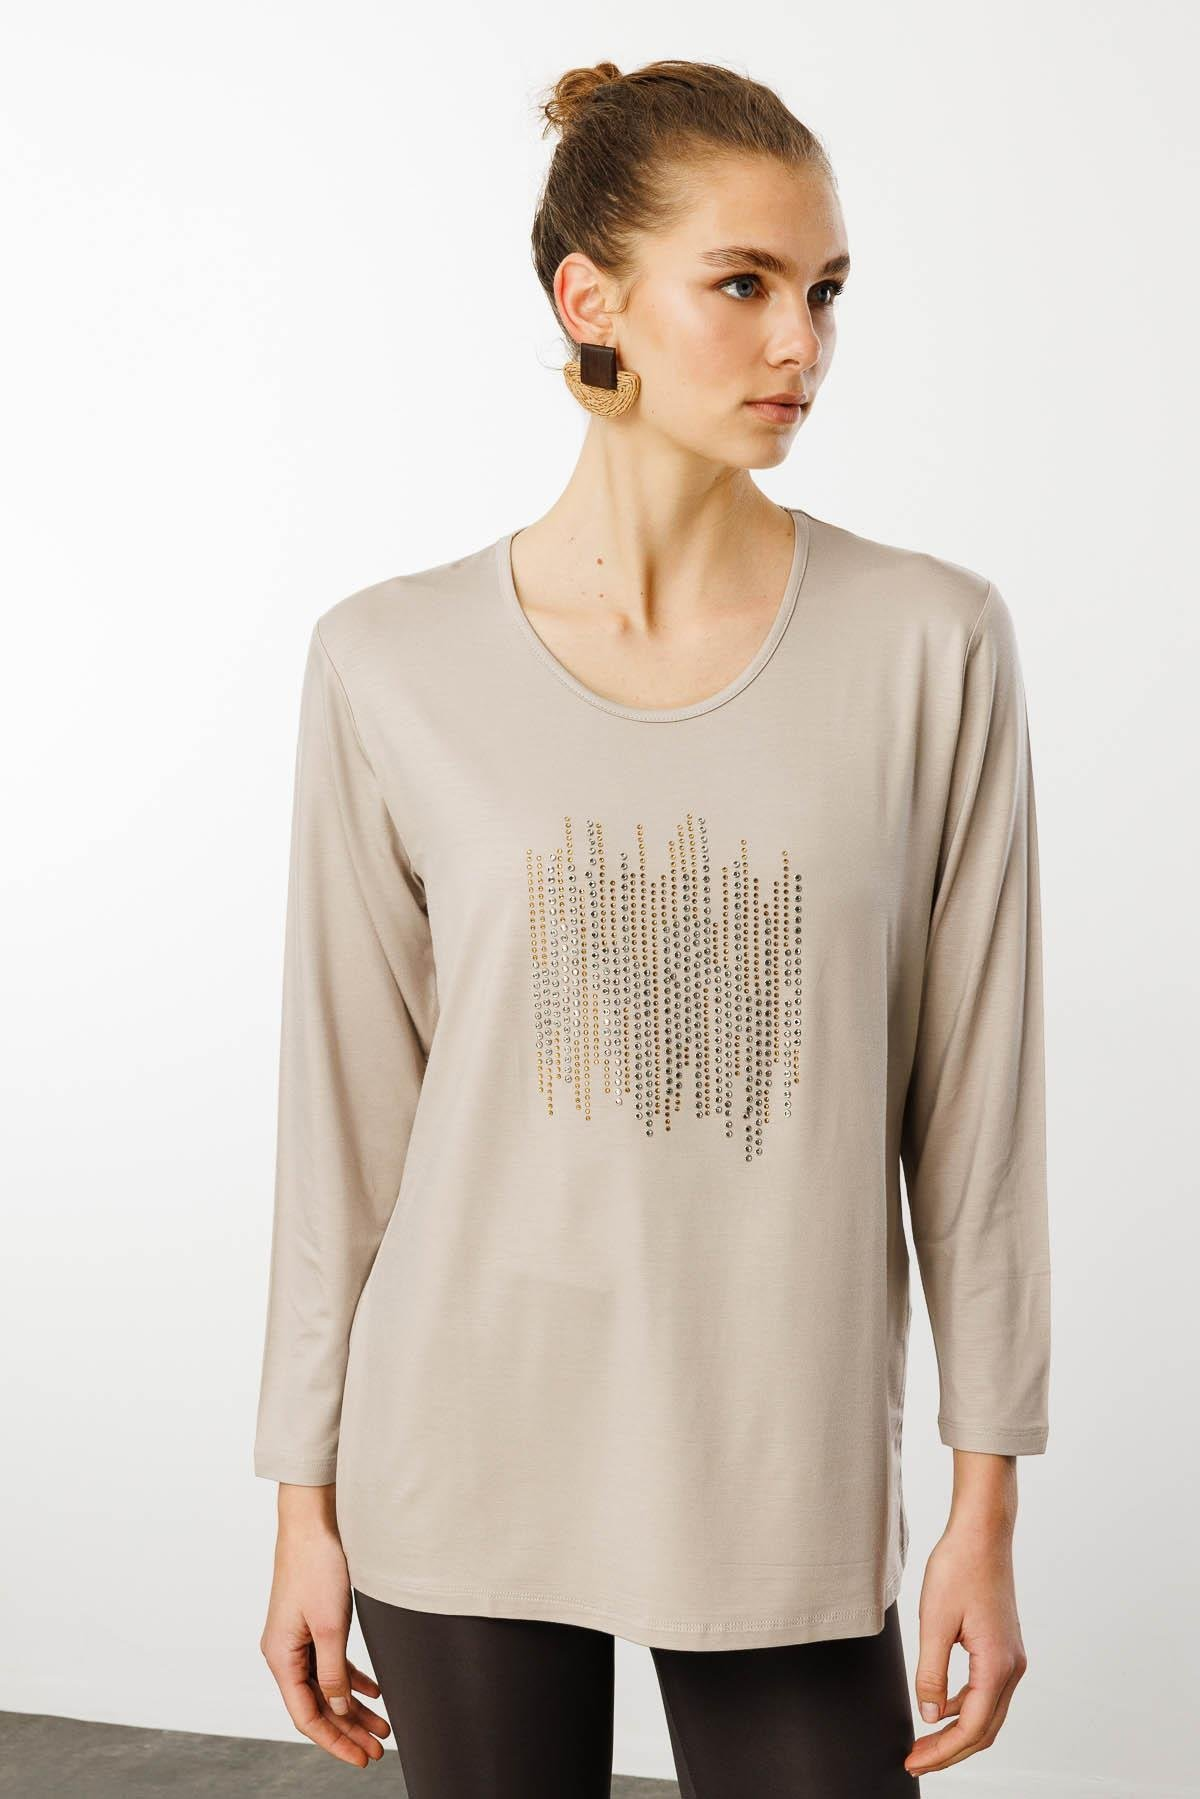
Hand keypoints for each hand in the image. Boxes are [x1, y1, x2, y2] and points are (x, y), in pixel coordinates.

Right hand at [259, 1494, 391, 1767]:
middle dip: (347, 1730)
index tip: (361, 1758)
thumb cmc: (316, 1565)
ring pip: (327, 1685)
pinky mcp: (313, 1623)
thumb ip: (333, 1671)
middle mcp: (285, 1652)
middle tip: (377, 1751)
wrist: (314, 1520)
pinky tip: (374, 1692)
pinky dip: (352, 1679)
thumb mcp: (330, 1625)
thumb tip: (339, 1709)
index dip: (334, 1741)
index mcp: (280, 1656)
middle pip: (318, 1704)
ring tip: (382, 1728)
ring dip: (354, 1708)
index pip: (306, 1715)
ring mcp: (299, 1638)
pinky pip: (331, 1663)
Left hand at [904, 1515, 1028, 1776]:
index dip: (942, 1752)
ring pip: (988, 1713)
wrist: (982, 1533)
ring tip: (925, 1739)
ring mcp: (1011, 1658)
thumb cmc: (960, 1567)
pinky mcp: (1004, 1647)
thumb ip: (931, 1674)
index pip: (971, 1728)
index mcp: (997, 1665)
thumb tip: (930, 1715)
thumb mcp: (934, 1622)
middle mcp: (1011, 1667)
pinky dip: (965, 1707)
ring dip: (958, 1731)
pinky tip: (941, 1705)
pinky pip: (987, 1692)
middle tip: (917, 1760)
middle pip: (985, 1730)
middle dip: (951, 1750)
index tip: (914, 1761)